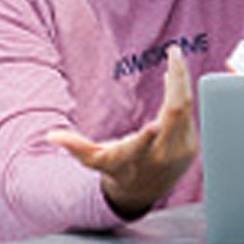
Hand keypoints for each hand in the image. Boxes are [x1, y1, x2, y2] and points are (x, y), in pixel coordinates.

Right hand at [47, 47, 197, 219]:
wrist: (146, 191)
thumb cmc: (116, 170)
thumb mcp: (94, 160)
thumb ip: (75, 147)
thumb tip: (51, 136)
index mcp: (135, 160)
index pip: (139, 150)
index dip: (145, 138)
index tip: (152, 124)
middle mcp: (163, 156)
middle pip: (175, 113)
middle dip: (177, 80)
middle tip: (174, 52)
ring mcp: (182, 151)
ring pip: (186, 108)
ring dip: (181, 81)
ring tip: (175, 56)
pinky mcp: (193, 146)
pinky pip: (189, 112)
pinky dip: (182, 92)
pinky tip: (176, 76)